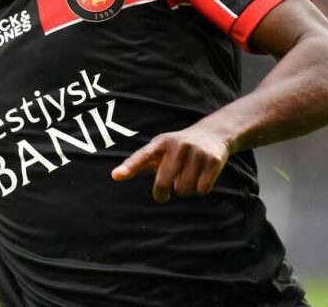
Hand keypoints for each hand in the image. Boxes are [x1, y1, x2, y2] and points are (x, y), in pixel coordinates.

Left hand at [111, 124, 230, 202]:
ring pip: (183, 190)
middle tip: (164, 194)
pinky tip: (201, 178)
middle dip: (162, 193)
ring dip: (184, 191)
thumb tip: (115, 176)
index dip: (129, 167)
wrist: (212, 134)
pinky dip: (200, 190)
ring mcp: (196, 153)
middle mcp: (178, 146)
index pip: (142, 156)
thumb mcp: (158, 149)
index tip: (116, 175)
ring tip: (187, 178)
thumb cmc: (177, 147)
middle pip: (163, 183)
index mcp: (160, 143)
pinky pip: (201, 190)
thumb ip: (138, 162)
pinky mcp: (213, 161)